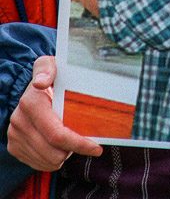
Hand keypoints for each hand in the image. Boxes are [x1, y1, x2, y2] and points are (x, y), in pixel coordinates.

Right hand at [7, 55, 102, 170]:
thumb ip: (48, 69)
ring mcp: (15, 136)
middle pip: (53, 152)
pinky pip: (38, 164)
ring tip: (70, 139)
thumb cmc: (50, 76)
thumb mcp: (51, 64)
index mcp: (31, 103)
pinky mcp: (14, 146)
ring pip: (47, 160)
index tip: (96, 147)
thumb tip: (41, 82)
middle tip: (84, 139)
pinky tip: (59, 145)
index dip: (78, 143)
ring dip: (63, 154)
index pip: (57, 134)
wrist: (33, 86)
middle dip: (73, 150)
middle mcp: (19, 121)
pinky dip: (52, 159)